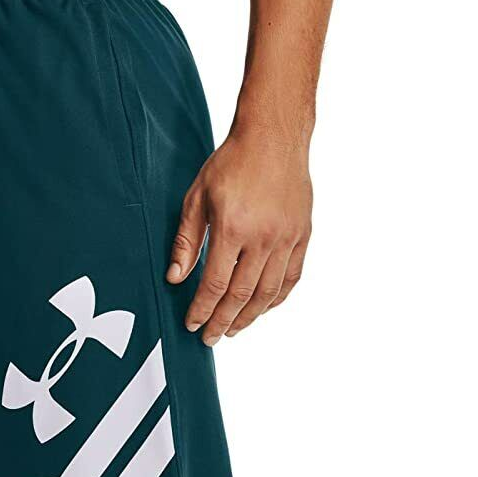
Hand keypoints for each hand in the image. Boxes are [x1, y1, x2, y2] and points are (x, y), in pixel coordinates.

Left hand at [166, 132, 312, 345]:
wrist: (273, 138)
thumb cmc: (231, 164)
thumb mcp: (197, 198)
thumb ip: (187, 241)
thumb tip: (175, 278)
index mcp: (233, 228)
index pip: (215, 283)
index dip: (202, 308)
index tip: (192, 323)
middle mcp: (264, 238)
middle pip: (242, 294)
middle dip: (223, 321)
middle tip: (210, 338)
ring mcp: (287, 238)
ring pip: (269, 292)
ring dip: (249, 316)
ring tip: (233, 330)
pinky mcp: (302, 235)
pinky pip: (292, 277)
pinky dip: (276, 298)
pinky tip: (262, 309)